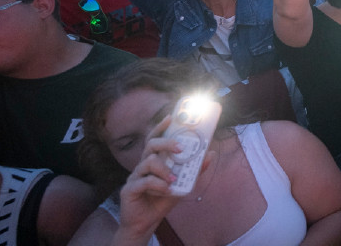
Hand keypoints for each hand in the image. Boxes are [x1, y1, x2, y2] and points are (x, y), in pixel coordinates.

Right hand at [115, 115, 214, 240]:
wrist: (145, 223)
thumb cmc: (161, 201)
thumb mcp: (182, 184)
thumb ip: (195, 170)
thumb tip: (211, 154)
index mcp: (154, 161)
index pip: (154, 139)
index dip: (161, 127)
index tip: (171, 117)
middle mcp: (143, 166)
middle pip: (151, 145)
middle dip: (166, 143)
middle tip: (180, 148)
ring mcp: (134, 177)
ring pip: (148, 162)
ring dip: (164, 169)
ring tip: (174, 179)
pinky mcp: (129, 189)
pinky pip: (145, 181)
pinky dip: (158, 184)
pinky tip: (166, 190)